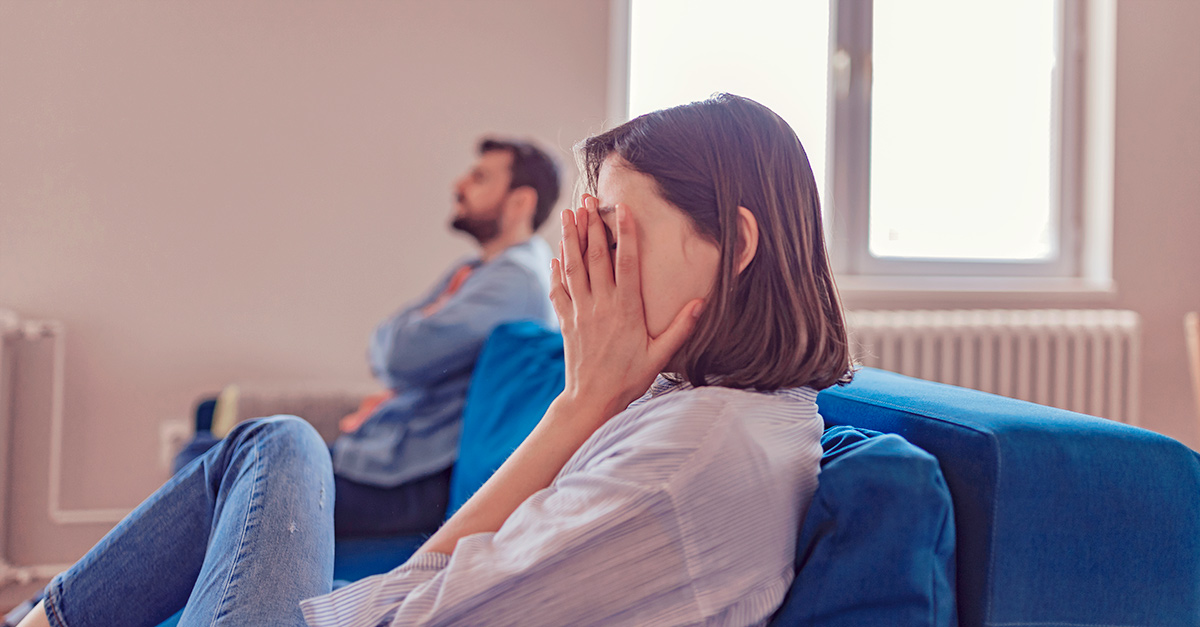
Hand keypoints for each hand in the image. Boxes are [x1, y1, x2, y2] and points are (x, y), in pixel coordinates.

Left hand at [549, 195, 703, 423]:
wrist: (592, 401)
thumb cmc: (629, 379)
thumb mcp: (660, 356)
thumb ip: (681, 327)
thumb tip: (702, 302)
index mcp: (626, 309)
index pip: (626, 262)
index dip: (625, 233)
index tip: (622, 209)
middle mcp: (601, 305)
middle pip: (595, 257)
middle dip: (591, 225)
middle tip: (587, 199)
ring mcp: (581, 311)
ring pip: (573, 267)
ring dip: (570, 238)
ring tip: (568, 214)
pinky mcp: (567, 322)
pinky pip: (558, 290)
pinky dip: (556, 270)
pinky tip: (556, 256)